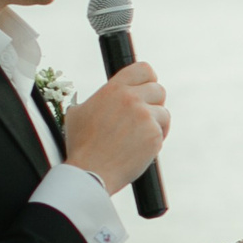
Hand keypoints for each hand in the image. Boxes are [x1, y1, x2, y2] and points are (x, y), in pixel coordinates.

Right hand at [65, 61, 168, 194]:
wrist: (90, 172)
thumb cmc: (82, 146)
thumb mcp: (78, 113)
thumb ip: (95, 100)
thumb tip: (103, 98)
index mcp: (114, 89)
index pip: (144, 69)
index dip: (149, 79)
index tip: (147, 90)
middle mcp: (131, 98)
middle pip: (159, 90)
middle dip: (154, 104)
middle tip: (143, 119)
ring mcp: (144, 116)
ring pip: (163, 113)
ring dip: (156, 124)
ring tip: (139, 138)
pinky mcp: (154, 134)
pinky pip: (162, 132)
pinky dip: (155, 141)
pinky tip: (140, 149)